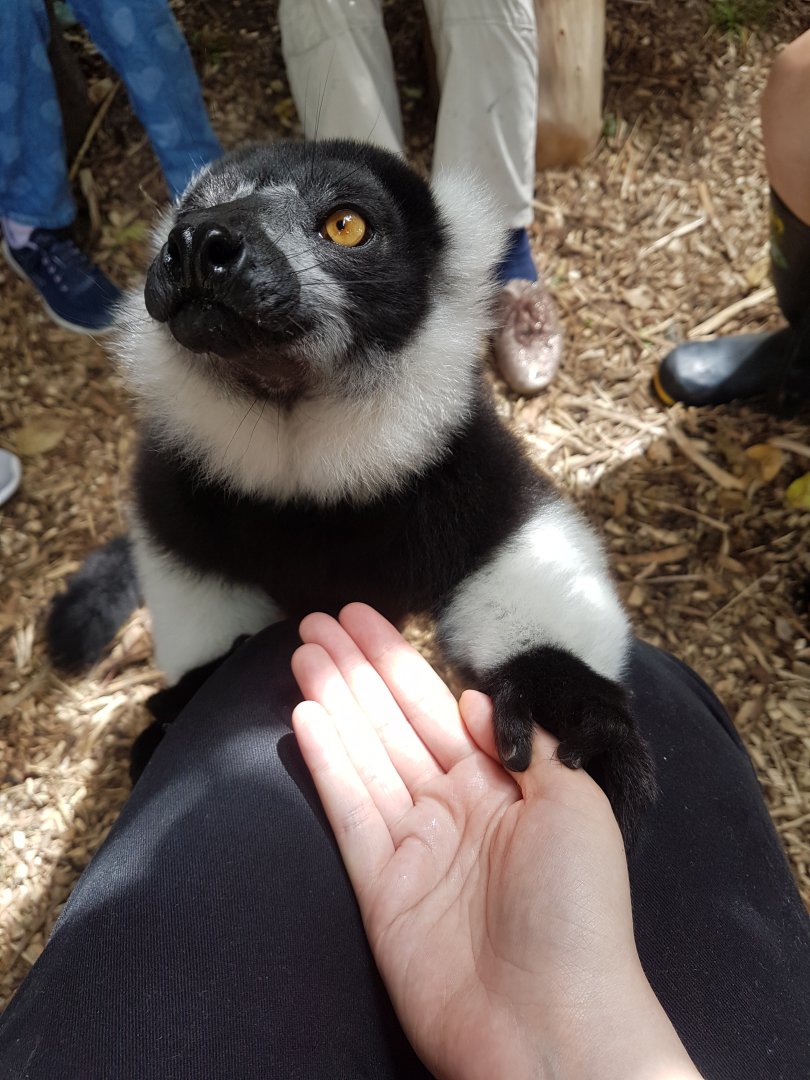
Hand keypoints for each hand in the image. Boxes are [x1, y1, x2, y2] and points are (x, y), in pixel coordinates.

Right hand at [291, 604, 699, 1079]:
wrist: (551, 1019)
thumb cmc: (578, 906)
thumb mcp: (577, 802)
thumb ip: (523, 741)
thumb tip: (472, 698)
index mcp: (501, 785)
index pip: (439, 707)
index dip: (401, 662)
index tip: (370, 619)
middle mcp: (452, 807)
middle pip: (393, 722)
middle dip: (357, 668)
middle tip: (318, 617)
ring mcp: (413, 844)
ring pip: (364, 754)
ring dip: (334, 699)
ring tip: (304, 648)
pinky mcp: (380, 883)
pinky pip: (348, 808)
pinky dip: (327, 761)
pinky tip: (306, 714)